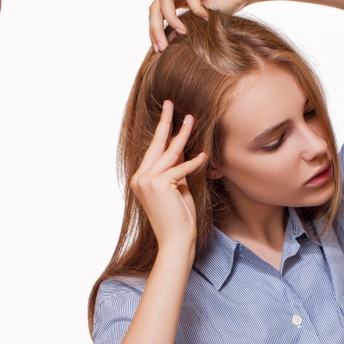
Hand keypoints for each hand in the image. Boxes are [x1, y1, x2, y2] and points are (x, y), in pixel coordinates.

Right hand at [129, 101, 207, 250]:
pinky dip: (193, 163)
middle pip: (156, 145)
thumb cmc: (179, 218)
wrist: (176, 241)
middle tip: (171, 103)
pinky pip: (180, 169)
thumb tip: (181, 149)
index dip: (162, 131)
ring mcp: (147, 181)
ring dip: (182, 135)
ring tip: (191, 119)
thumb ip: (176, 169)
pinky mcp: (160, 185)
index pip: (154, 150)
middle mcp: (139, 178)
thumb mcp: (178, 188)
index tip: (168, 113)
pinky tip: (204, 156)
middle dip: (165, 122)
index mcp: (140, 179)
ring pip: (169, 153)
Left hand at [149, 0, 258, 51]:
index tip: (159, 50)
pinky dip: (194, 7)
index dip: (154, 32)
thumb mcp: (201, 22)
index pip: (155, 14)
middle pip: (155, 6)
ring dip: (171, 18)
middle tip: (162, 47)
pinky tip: (204, 17)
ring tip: (183, 32)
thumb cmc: (228, 5)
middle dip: (155, 28)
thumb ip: (185, 28)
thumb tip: (167, 48)